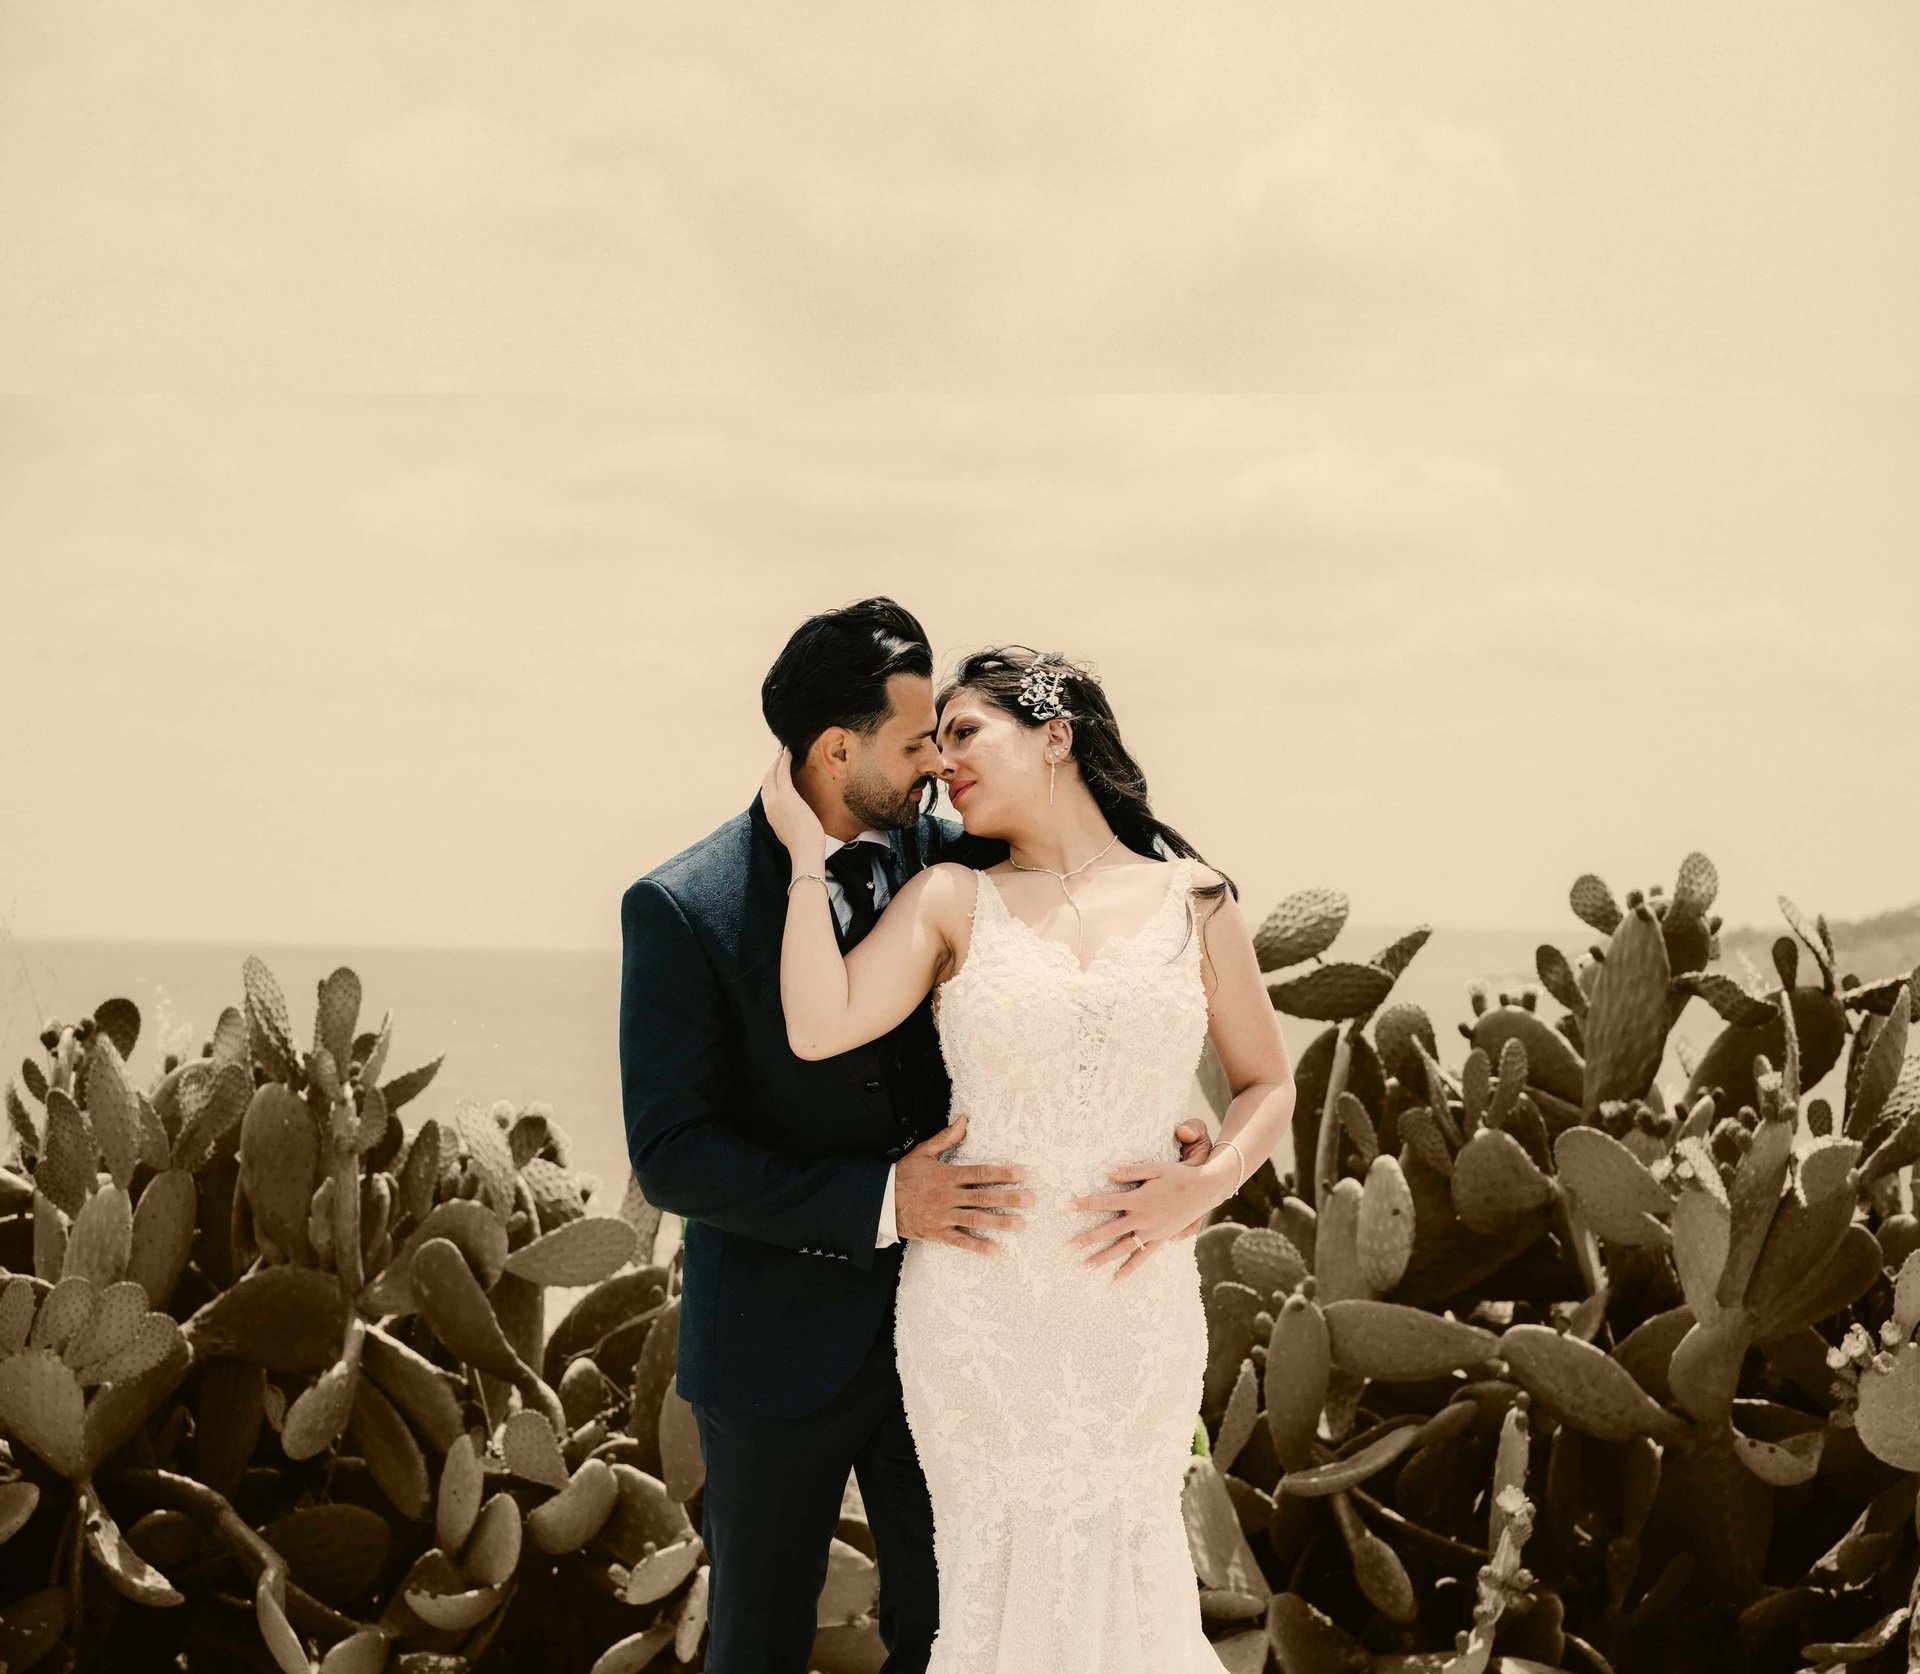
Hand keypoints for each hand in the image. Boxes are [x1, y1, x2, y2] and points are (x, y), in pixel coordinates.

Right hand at [760, 746, 825, 859]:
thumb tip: (796, 816)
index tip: (776, 769)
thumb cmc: (805, 846)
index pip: (766, 792)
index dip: (770, 778)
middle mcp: (769, 805)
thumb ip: (789, 821)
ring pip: (772, 773)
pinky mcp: (786, 795)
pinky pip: (782, 772)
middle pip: (766, 779)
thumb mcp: (792, 832)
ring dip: (777, 760)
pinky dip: (784, 760)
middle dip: (772, 766)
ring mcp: (776, 800)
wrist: (805, 851)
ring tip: (784, 751)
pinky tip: (789, 752)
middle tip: (779, 755)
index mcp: (770, 815)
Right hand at [895, 1114, 1033, 1253]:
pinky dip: (977, 1246)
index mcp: (946, 1176)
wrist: (881, 1201)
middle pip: (983, 1197)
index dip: (1001, 1173)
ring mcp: (943, 1216)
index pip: (979, 1173)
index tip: (1021, 1174)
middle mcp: (947, 1197)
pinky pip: (960, 1241)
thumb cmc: (905, 1175)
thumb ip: (946, 1137)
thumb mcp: (924, 1152)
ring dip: (999, 1222)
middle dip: (1008, 1198)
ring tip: (1020, 1224)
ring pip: (975, 1220)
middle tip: (1030, 1199)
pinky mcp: (938, 1233)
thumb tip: (964, 1120)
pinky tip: (995, 1249)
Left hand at [1067, 1125, 1233, 1279]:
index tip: (1066, 1206)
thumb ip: (1128, 1171)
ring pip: (1123, 1248)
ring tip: (1085, 1267)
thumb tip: (1104, 1169)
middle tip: (1068, 1246)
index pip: (1105, 1202)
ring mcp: (1152, 1232)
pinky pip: (1142, 1257)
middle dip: (1088, 1238)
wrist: (1204, 1190)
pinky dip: (1129, 1269)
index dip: (1085, 1204)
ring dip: (1104, 1258)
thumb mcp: (1153, 1168)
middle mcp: (1143, 1219)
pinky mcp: (1160, 1239)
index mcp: (1139, 1199)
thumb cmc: (1177, 1175)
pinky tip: (1116, 1279)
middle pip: (1110, 1231)